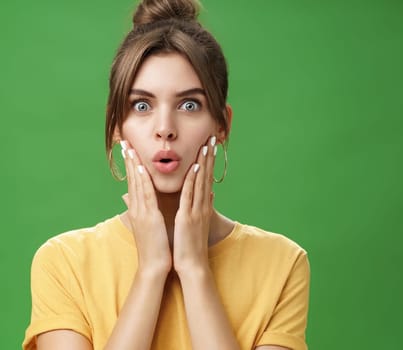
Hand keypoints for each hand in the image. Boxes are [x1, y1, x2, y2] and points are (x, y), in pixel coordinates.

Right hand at [120, 141, 172, 274]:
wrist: (155, 266)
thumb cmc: (157, 247)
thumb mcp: (151, 226)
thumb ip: (148, 212)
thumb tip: (145, 203)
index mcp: (140, 210)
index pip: (135, 183)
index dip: (132, 165)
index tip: (129, 149)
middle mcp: (137, 208)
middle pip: (132, 179)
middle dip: (129, 160)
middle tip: (124, 142)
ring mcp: (141, 212)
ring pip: (137, 184)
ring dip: (134, 165)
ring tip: (130, 148)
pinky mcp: (149, 217)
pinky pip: (147, 194)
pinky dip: (144, 180)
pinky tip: (143, 168)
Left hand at [173, 136, 216, 274]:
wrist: (192, 265)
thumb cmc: (191, 246)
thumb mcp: (198, 222)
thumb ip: (203, 206)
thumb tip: (210, 194)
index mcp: (202, 206)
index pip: (206, 178)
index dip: (208, 161)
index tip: (209, 146)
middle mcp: (202, 205)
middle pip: (206, 176)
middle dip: (209, 156)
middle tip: (212, 137)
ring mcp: (196, 210)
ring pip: (200, 181)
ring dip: (203, 162)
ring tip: (206, 145)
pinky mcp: (188, 216)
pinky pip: (191, 195)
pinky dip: (193, 181)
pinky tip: (195, 167)